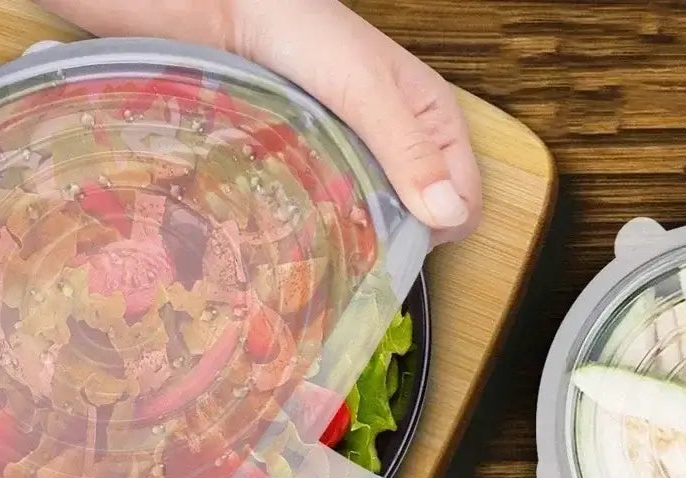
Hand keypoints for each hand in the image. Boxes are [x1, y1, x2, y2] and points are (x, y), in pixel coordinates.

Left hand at [38, 0, 481, 243]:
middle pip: (419, 221)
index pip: (463, 202)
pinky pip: (337, 216)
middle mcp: (401, 147)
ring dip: (356, 240)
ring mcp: (359, 161)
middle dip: (394, 241)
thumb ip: (409, 149)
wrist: (222, 14)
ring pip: (377, 225)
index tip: (394, 245)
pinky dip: (327, 228)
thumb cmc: (298, 32)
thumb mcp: (364, 89)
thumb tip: (450, 216)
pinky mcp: (320, 170)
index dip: (436, 232)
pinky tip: (304, 228)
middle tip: (351, 245)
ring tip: (322, 238)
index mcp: (433, 122)